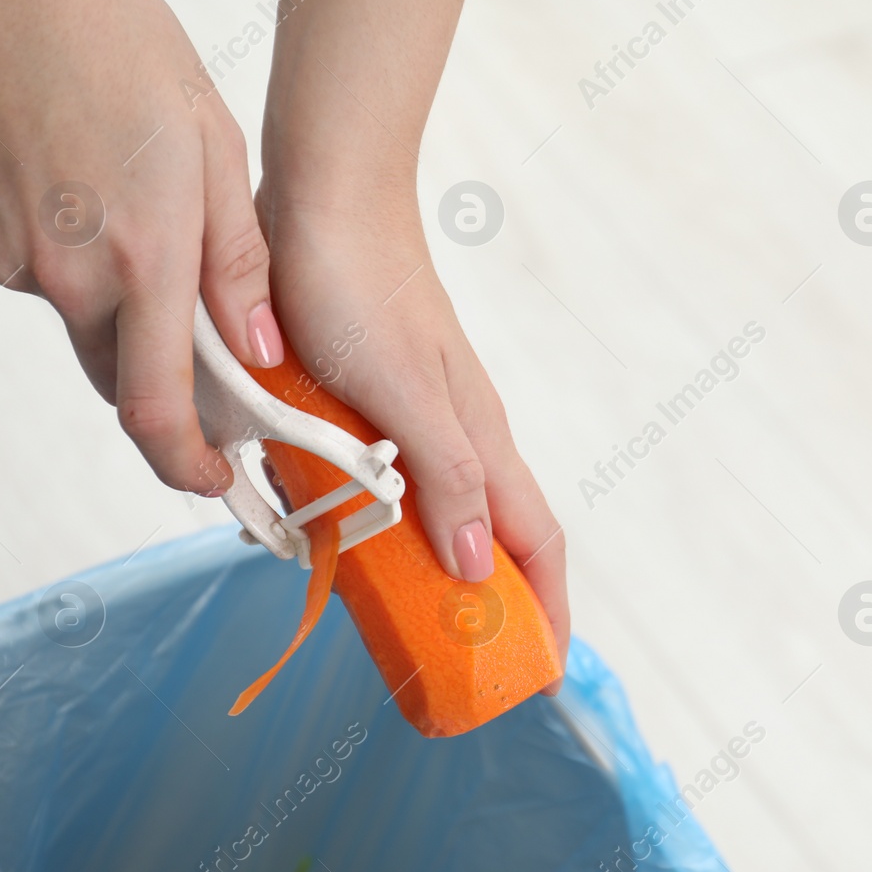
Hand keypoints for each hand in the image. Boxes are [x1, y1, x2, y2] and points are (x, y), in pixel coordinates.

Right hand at [0, 0, 281, 493]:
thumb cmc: (121, 53)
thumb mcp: (215, 152)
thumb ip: (240, 265)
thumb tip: (262, 352)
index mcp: (144, 262)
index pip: (161, 412)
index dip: (190, 467)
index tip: (217, 483)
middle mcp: (68, 278)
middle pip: (123, 375)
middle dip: (165, 376)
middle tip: (195, 331)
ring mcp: (9, 261)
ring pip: (80, 320)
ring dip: (116, 301)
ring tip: (131, 208)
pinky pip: (36, 277)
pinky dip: (69, 258)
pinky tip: (81, 190)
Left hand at [255, 188, 569, 688]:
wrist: (324, 197)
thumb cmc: (360, 288)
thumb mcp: (405, 394)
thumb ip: (447, 477)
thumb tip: (484, 570)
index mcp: (479, 439)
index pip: (533, 543)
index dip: (547, 611)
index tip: (542, 674)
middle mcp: (460, 434)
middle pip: (497, 537)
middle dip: (497, 607)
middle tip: (468, 668)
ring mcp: (421, 418)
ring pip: (446, 512)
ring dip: (440, 572)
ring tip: (410, 625)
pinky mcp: (377, 402)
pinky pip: (396, 483)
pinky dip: (387, 528)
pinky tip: (347, 540)